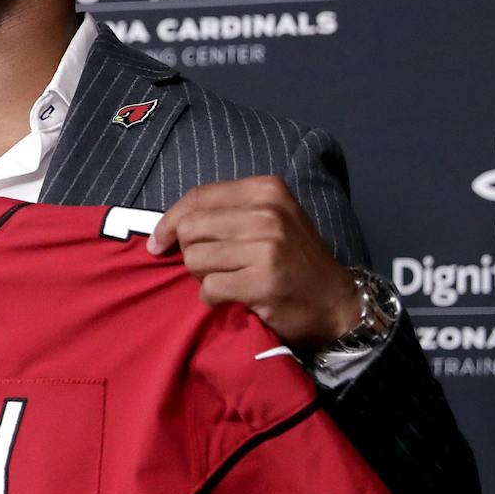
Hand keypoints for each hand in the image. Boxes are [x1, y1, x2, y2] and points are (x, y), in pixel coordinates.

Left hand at [147, 176, 361, 350]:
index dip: (169, 221)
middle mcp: (267, 212)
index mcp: (266, 189)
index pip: (198, 197)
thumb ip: (224, 214)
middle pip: (190, 229)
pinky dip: (213, 298)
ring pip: (195, 259)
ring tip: (230, 281)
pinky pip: (209, 288)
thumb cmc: (294, 261)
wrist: (337, 304)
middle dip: (190, 253)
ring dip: (203, 277)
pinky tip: (234, 298)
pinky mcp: (263, 281)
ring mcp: (267, 246)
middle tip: (214, 267)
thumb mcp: (268, 220)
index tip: (158, 241)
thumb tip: (166, 227)